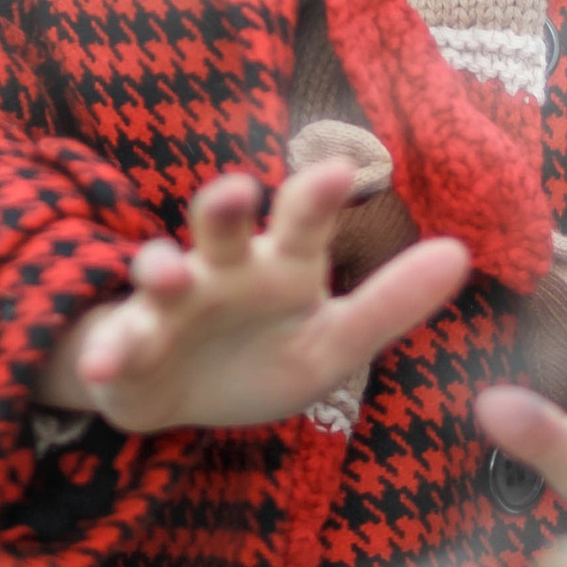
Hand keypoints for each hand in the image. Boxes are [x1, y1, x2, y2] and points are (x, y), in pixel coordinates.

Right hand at [42, 158, 469, 434]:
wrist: (182, 396)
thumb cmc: (264, 354)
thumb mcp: (333, 343)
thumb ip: (390, 305)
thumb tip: (462, 254)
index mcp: (279, 265)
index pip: (303, 222)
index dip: (317, 197)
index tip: (341, 171)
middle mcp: (221, 269)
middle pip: (220, 225)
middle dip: (223, 205)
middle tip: (235, 189)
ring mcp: (167, 305)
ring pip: (158, 272)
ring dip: (157, 268)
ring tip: (163, 274)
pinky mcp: (126, 347)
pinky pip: (114, 347)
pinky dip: (107, 352)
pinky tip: (105, 362)